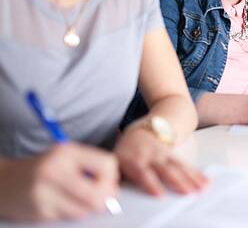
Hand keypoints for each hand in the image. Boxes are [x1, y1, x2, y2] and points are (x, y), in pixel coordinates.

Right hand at [0, 143, 118, 221]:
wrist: (6, 182)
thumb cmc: (45, 169)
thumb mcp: (68, 158)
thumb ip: (92, 168)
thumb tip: (114, 192)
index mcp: (67, 152)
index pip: (107, 164)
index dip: (112, 177)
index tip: (108, 182)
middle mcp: (55, 170)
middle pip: (98, 193)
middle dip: (105, 199)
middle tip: (102, 199)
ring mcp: (45, 192)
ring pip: (86, 209)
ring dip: (88, 208)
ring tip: (79, 200)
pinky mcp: (39, 211)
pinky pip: (70, 217)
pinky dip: (73, 213)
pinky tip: (63, 204)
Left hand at [115, 126, 207, 196]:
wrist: (143, 128)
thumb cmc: (128, 151)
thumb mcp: (116, 161)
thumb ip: (115, 176)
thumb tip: (110, 194)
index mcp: (133, 159)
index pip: (142, 172)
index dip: (151, 183)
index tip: (160, 195)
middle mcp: (150, 156)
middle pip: (166, 170)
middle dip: (178, 182)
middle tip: (188, 193)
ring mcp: (164, 155)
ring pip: (179, 167)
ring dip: (192, 178)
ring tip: (202, 188)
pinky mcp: (174, 155)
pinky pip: (186, 165)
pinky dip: (197, 174)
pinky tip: (206, 182)